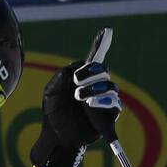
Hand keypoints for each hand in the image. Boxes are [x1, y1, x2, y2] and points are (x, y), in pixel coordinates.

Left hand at [28, 29, 123, 166]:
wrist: (57, 136)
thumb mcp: (52, 92)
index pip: (94, 58)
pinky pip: (115, 105)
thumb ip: (62, 77)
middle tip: (77, 83)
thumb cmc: (53, 113)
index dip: (101, 43)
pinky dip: (105, 103)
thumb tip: (77, 67)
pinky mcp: (108, 115)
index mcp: (81, 77)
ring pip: (111, 87)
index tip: (107, 30)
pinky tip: (93, 108)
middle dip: (91, 74)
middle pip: (104, 70)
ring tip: (81, 100)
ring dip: (96, 91)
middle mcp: (95, 85)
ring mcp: (103, 100)